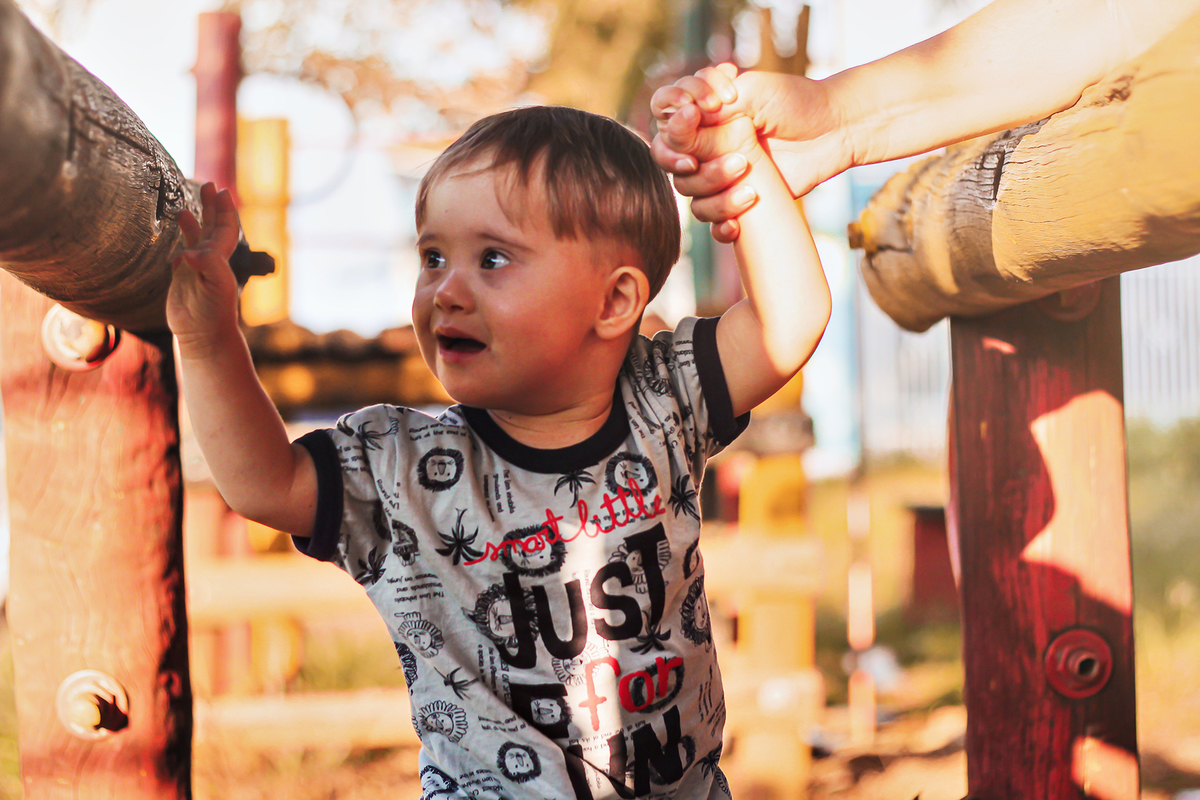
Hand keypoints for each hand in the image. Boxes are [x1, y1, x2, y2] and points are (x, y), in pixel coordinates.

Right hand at [166, 182, 241, 350]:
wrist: (203, 337)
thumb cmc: (212, 314)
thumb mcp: (214, 287)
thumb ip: (206, 267)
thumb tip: (189, 253)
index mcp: (221, 260)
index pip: (225, 228)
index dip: (224, 209)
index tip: (221, 190)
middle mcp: (210, 261)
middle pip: (213, 228)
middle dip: (211, 207)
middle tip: (208, 184)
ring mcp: (196, 270)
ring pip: (197, 240)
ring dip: (194, 223)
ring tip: (183, 209)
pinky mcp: (183, 280)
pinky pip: (182, 255)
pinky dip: (181, 245)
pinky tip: (177, 243)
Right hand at [653, 70, 853, 241]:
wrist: (832, 129)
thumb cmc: (794, 101)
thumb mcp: (752, 91)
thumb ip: (712, 108)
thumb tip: (682, 128)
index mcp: (701, 111)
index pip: (663, 112)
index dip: (674, 117)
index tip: (701, 111)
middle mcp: (702, 143)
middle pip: (669, 161)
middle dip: (693, 163)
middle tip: (733, 158)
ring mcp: (717, 174)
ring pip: (690, 194)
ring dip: (715, 189)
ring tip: (749, 175)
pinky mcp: (736, 200)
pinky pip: (713, 224)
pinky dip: (721, 225)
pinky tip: (738, 223)